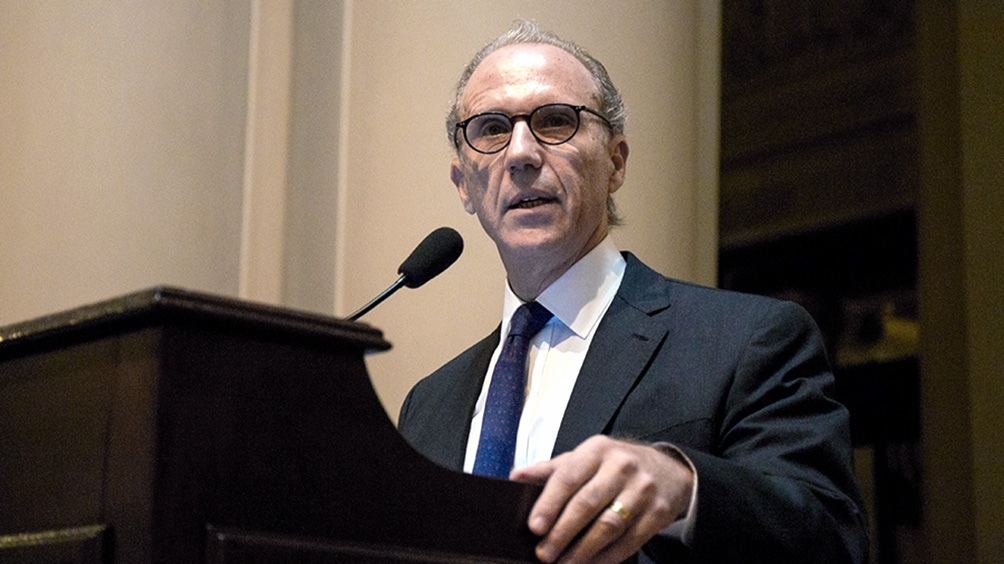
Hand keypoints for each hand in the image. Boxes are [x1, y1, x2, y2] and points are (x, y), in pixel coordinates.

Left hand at [510, 435, 692, 562]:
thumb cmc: (615, 465)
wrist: (667, 469)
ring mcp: (643, 490)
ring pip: (608, 526)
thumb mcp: (585, 458)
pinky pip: (629, 541)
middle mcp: (622, 466)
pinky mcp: (659, 513)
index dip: (549, 503)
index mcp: (598, 450)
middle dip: (562, 533)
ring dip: (583, 550)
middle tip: (544, 553)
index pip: (568, 476)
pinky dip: (607, 557)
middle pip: (587, 504)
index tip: (534, 527)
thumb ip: (552, 469)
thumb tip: (516, 476)